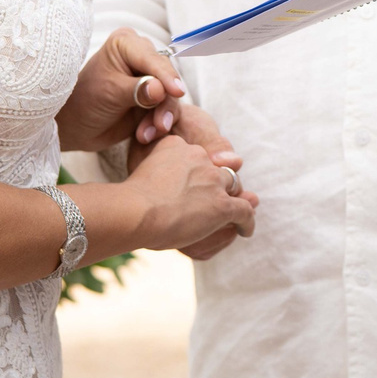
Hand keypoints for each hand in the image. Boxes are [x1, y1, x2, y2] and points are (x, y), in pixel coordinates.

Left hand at [59, 28, 188, 152]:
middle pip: (167, 77)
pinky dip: (158, 124)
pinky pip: (168, 110)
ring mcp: (150, 78)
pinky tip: (144, 135)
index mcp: (127, 44)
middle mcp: (142, 57)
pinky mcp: (155, 98)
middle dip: (164, 103)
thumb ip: (137, 90)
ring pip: (171, 96)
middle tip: (160, 125)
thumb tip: (161, 89)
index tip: (177, 92)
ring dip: (161, 117)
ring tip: (146, 134)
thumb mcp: (110, 93)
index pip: (153, 59)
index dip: (167, 76)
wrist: (75, 127)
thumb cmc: (84, 102)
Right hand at [123, 132, 257, 252]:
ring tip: (238, 216)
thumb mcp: (140, 167)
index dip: (198, 172)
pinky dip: (247, 222)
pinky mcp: (223, 205)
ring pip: (233, 189)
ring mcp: (213, 182)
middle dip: (220, 185)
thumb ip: (154, 167)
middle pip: (217, 170)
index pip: (196, 157)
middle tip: (218, 200)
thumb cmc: (129, 199)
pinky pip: (244, 211)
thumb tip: (159, 179)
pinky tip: (245, 230)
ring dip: (237, 201)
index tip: (194, 185)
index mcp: (178, 147)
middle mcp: (200, 159)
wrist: (136, 211)